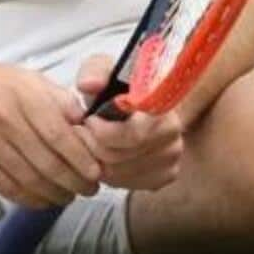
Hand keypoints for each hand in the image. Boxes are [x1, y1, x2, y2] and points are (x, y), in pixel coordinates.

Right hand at [0, 52, 102, 207]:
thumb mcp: (17, 75)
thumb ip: (52, 95)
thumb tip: (82, 115)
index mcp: (22, 94)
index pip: (61, 134)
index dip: (82, 158)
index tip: (95, 170)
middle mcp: (6, 119)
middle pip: (49, 162)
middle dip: (75, 181)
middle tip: (88, 188)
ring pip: (30, 178)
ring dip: (55, 193)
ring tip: (68, 196)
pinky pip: (6, 187)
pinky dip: (29, 197)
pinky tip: (41, 198)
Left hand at [76, 54, 184, 190]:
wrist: (135, 106)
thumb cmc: (118, 87)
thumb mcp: (103, 69)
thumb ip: (94, 72)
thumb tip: (89, 84)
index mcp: (163, 109)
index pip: (134, 135)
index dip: (103, 131)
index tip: (88, 119)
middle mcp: (173, 137)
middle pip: (120, 157)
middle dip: (92, 145)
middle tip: (81, 132)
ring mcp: (170, 160)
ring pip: (118, 174)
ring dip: (95, 159)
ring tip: (89, 141)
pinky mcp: (163, 177)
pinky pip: (125, 184)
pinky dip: (108, 173)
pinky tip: (104, 155)